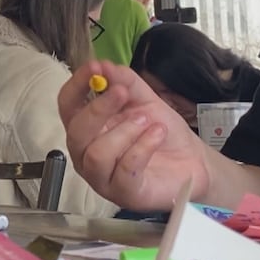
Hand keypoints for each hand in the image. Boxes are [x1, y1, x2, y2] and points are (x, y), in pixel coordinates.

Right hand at [59, 60, 211, 210]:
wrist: (192, 161)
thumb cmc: (159, 132)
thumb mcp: (144, 100)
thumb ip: (124, 82)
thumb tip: (104, 66)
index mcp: (86, 127)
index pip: (67, 105)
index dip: (76, 85)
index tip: (93, 68)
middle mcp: (86, 153)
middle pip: (76, 131)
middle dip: (99, 108)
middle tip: (122, 93)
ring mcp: (102, 177)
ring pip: (97, 154)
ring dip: (125, 132)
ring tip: (149, 122)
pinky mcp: (124, 193)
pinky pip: (123, 170)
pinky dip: (142, 148)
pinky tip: (157, 135)